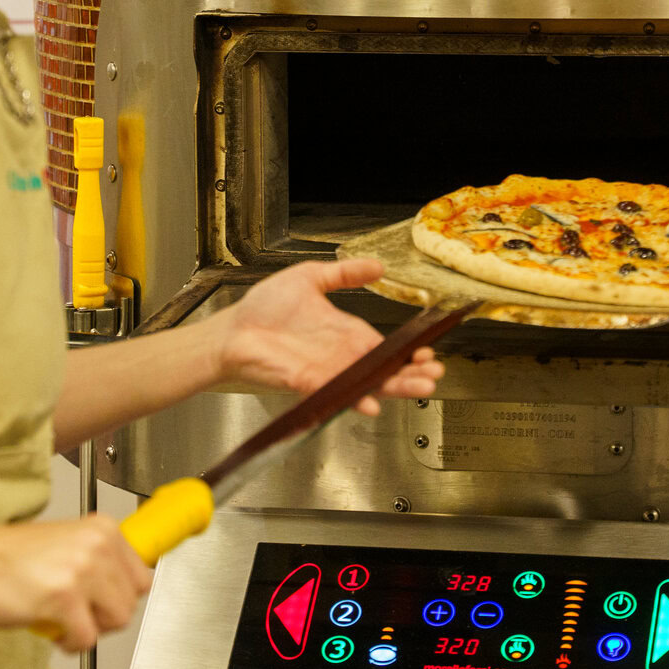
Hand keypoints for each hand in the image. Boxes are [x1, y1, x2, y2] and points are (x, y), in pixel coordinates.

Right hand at [0, 515, 152, 651]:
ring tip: (67, 621)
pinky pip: (87, 638)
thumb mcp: (66, 544)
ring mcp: (82, 569)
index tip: (105, 603)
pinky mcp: (63, 596)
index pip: (143, 575)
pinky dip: (71, 644)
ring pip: (118, 619)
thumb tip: (124, 586)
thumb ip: (97, 559)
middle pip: (133, 600)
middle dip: (108, 616)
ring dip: (92, 630)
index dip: (122, 596)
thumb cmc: (9, 558)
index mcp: (102, 529)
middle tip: (81, 615)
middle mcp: (97, 544)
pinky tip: (54, 631)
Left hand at [214, 259, 445, 414]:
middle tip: (435, 374)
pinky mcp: (307, 382)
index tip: (428, 350)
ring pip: (367, 383)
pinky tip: (371, 403)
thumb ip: (344, 274)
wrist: (232, 328)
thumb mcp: (310, 278)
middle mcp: (340, 355)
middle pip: (382, 369)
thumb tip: (378, 265)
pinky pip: (335, 393)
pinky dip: (354, 399)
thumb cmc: (265, 307)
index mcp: (345, 332)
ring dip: (393, 388)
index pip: (383, 346)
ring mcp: (326, 371)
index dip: (407, 350)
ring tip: (420, 388)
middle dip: (410, 373)